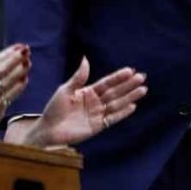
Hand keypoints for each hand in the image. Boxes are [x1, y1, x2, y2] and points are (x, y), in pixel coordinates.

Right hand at [0, 40, 29, 136]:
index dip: (8, 52)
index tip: (21, 46)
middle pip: (1, 69)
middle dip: (15, 58)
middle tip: (27, 51)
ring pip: (6, 81)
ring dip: (19, 70)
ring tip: (29, 62)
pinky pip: (9, 95)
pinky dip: (18, 86)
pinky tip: (25, 79)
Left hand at [23, 58, 146, 146]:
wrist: (48, 130)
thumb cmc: (54, 109)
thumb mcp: (65, 90)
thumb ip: (78, 78)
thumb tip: (86, 59)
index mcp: (88, 91)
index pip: (106, 83)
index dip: (118, 77)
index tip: (130, 70)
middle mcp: (95, 102)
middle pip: (115, 92)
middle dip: (129, 85)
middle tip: (142, 78)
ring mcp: (97, 114)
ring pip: (117, 104)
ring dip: (130, 97)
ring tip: (143, 90)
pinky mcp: (97, 126)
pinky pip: (113, 118)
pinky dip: (123, 113)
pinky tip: (133, 106)